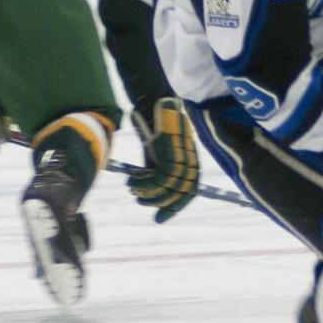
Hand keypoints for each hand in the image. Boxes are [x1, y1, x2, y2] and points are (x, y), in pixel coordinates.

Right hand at [129, 98, 198, 222]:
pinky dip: (143, 184)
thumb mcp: (158, 152)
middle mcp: (190, 161)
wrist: (154, 102)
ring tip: (133, 189)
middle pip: (180, 193)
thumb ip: (158, 170)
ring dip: (147, 193)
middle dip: (161, 204)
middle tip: (141, 203)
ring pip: (167, 188)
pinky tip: (132, 181)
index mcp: (190, 162)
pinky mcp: (170, 154)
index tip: (158, 220)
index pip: (189, 192)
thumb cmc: (154, 126)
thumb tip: (151, 193)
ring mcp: (182, 158)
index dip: (174, 208)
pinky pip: (158, 179)